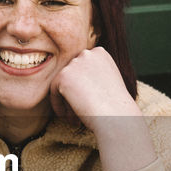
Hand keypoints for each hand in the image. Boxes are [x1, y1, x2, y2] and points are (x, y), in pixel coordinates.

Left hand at [49, 47, 155, 170]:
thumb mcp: (109, 82)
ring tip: (76, 117)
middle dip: (74, 92)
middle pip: (72, 73)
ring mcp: (75, 63)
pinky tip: (68, 117)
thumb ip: (94, 75)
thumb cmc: (116, 106)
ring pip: (63, 83)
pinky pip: (54, 91)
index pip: (82, 66)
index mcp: (100, 53)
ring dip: (68, 99)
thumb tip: (77, 82)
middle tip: (80, 110)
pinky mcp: (63, 76)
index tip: (86, 100)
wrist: (117, 115)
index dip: (82, 84)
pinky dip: (58, 104)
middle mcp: (87, 54)